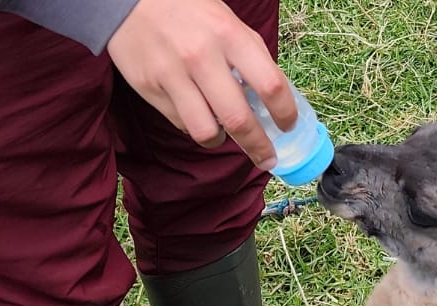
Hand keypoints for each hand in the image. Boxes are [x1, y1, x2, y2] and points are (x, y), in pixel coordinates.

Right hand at [107, 0, 296, 169]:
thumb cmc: (187, 9)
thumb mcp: (227, 21)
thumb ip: (251, 56)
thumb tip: (275, 96)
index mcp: (229, 36)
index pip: (271, 85)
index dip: (285, 113)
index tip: (288, 126)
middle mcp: (201, 57)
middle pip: (239, 120)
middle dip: (259, 147)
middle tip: (267, 159)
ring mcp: (172, 74)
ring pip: (206, 132)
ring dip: (221, 140)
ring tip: (224, 133)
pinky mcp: (149, 88)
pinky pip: (181, 123)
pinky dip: (194, 125)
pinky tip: (196, 112)